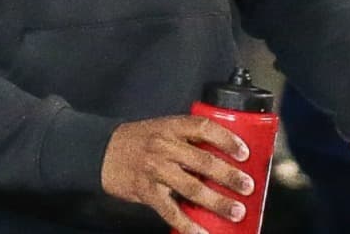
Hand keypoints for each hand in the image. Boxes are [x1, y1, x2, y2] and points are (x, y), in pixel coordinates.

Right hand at [100, 116, 255, 233]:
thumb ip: (187, 137)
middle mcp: (165, 146)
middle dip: (229, 176)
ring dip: (217, 202)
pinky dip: (188, 224)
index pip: (205, 128)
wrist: (102, 152)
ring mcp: (156, 170)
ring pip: (192, 187)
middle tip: (248, 186)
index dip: (227, 139)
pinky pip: (171, 210)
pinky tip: (202, 233)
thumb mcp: (163, 128)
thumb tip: (221, 153)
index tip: (244, 153)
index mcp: (172, 127)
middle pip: (204, 161)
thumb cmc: (138, 140)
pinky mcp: (147, 191)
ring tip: (235, 211)